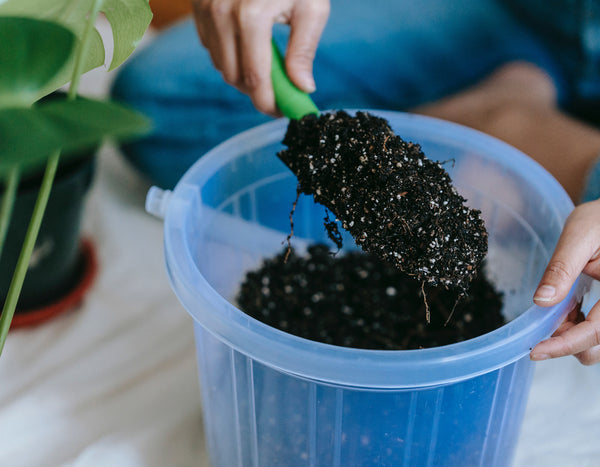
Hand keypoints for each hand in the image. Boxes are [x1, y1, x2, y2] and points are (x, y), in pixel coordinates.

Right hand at [191, 0, 328, 115]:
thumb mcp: (311, 7)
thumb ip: (303, 50)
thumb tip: (303, 88)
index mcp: (251, 16)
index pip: (254, 79)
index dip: (267, 103)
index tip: (281, 112)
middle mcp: (221, 14)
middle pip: (234, 77)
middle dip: (257, 91)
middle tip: (279, 91)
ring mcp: (205, 9)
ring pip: (221, 65)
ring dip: (243, 74)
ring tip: (267, 65)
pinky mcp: (197, 7)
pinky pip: (210, 47)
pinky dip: (229, 55)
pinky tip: (247, 45)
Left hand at [530, 199, 599, 364]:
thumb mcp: (581, 233)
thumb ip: (562, 267)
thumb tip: (541, 301)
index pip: (598, 331)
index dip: (566, 345)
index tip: (536, 351)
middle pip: (599, 344)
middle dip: (566, 341)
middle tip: (543, 323)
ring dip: (573, 336)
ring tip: (557, 312)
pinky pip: (599, 329)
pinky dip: (580, 327)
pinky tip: (568, 310)